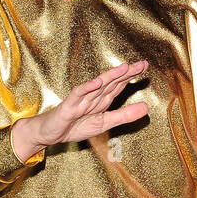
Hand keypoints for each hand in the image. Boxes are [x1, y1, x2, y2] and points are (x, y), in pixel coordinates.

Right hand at [11, 61, 149, 162]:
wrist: (49, 134)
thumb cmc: (75, 126)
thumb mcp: (105, 123)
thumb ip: (125, 115)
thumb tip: (147, 107)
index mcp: (102, 100)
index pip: (119, 85)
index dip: (131, 76)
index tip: (145, 66)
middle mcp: (93, 96)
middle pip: (112, 82)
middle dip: (126, 73)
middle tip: (142, 64)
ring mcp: (80, 100)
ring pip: (98, 86)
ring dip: (111, 77)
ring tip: (124, 68)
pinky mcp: (69, 106)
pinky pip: (78, 95)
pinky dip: (87, 88)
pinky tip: (97, 82)